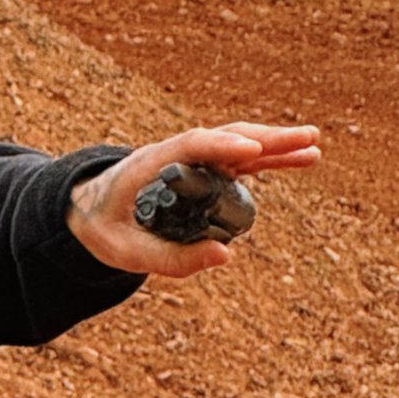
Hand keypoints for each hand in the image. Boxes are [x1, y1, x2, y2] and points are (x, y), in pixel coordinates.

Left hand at [67, 121, 321, 280]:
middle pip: (223, 138)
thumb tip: (225, 255)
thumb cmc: (100, 227)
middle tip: (306, 139)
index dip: (221, 146)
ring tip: (314, 147)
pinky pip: (238, 161)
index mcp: (147, 164)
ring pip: (236, 146)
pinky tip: (299, 160)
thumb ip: (169, 258)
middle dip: (265, 140)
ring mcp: (189, 161)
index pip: (189, 146)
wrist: (84, 209)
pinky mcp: (200, 171)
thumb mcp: (124, 251)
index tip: (251, 151)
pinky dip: (267, 160)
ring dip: (274, 146)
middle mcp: (173, 155)